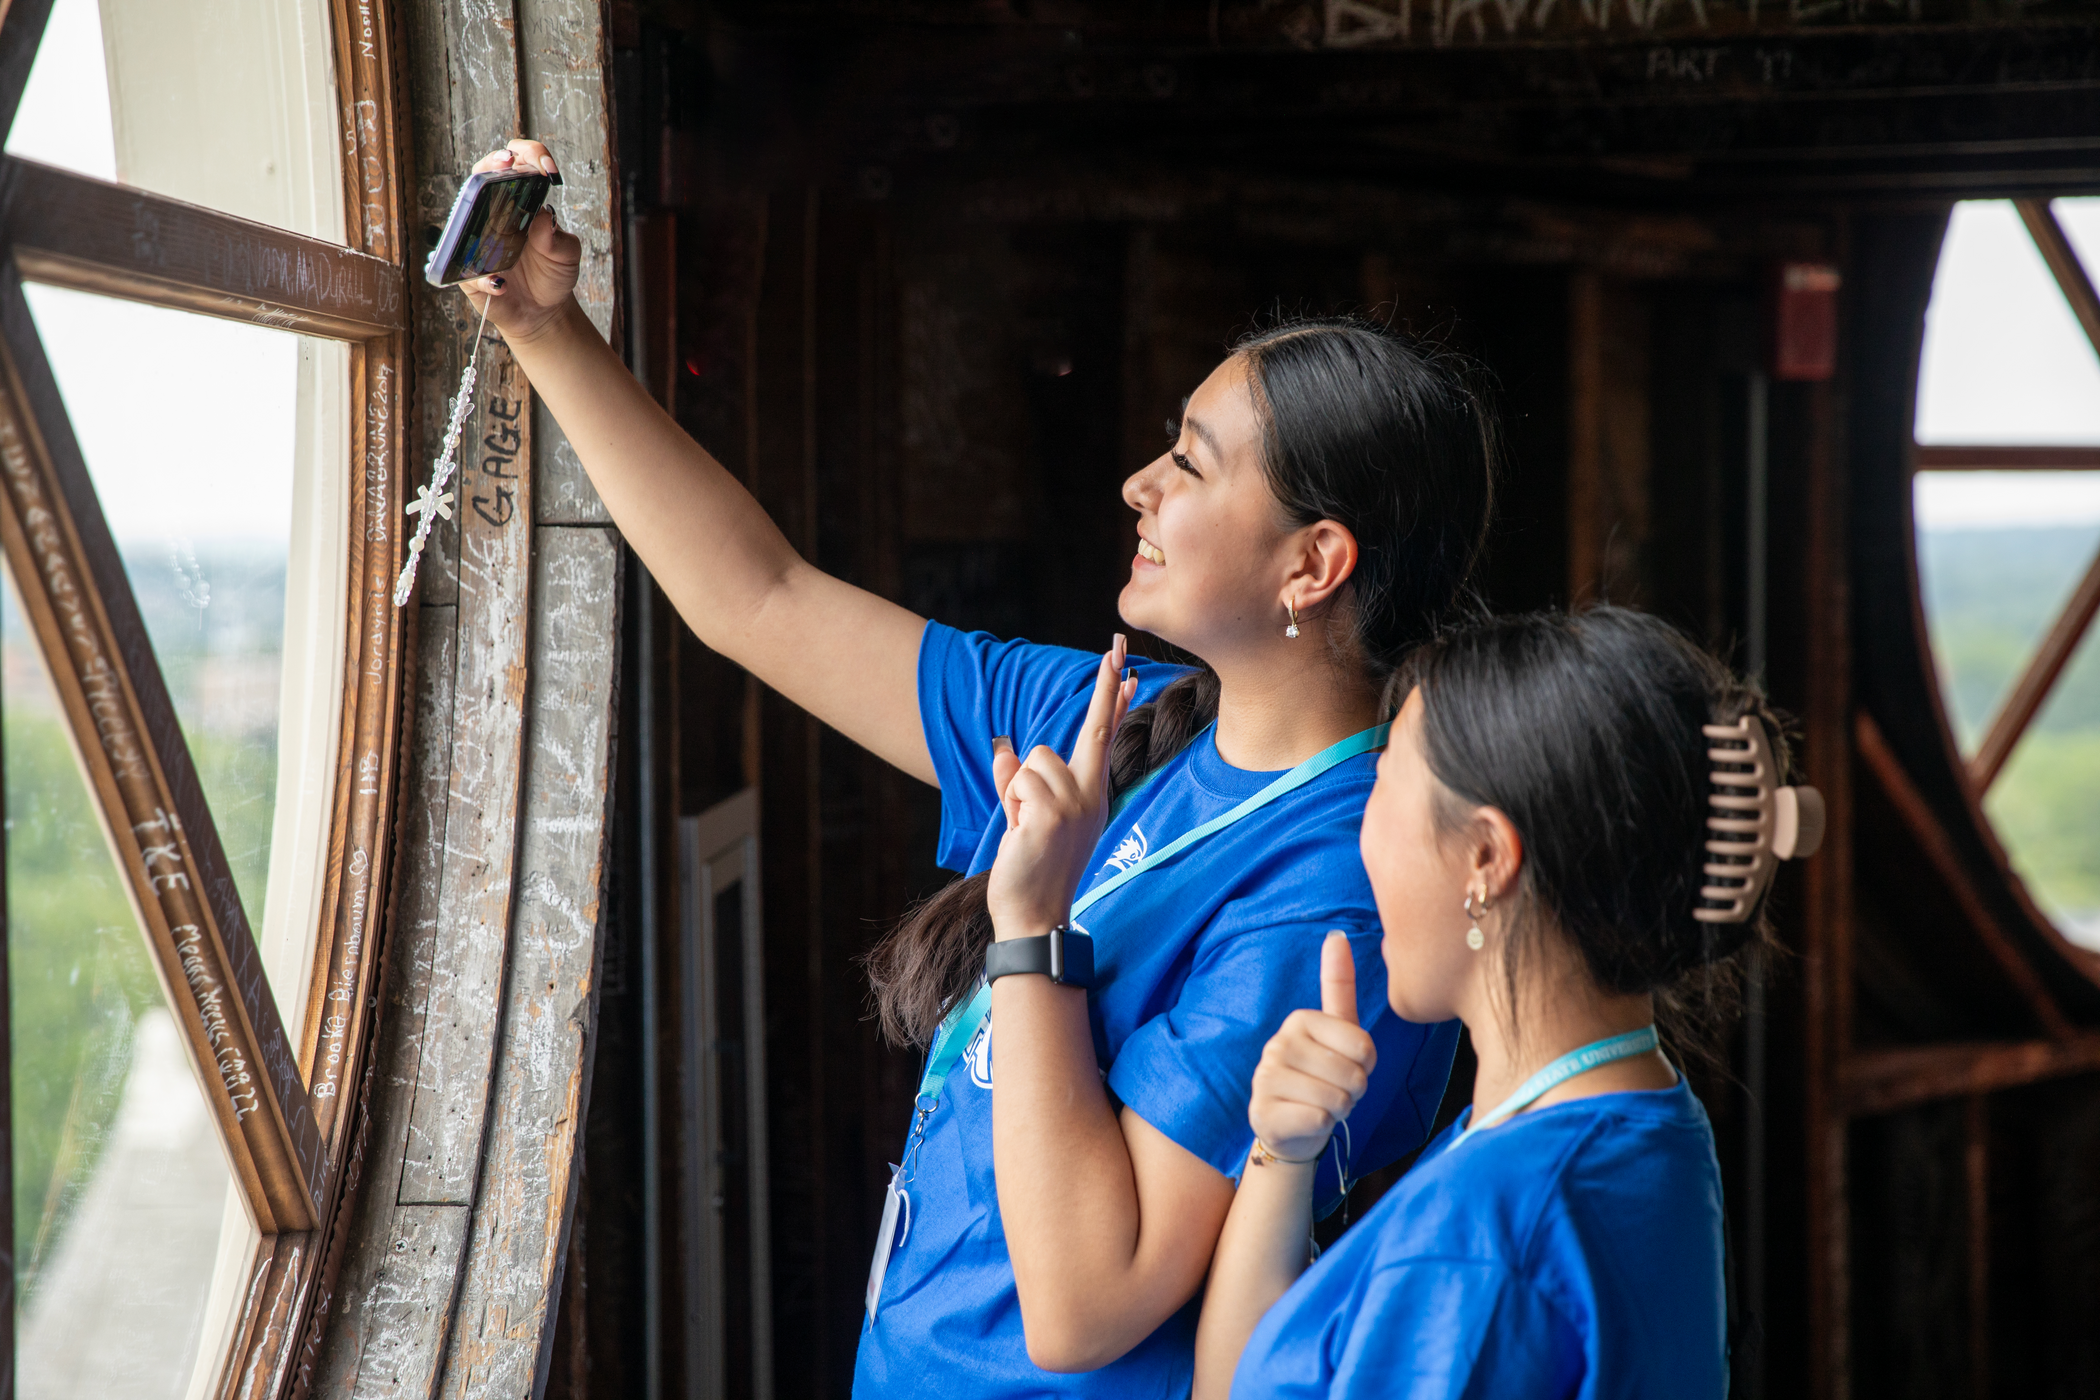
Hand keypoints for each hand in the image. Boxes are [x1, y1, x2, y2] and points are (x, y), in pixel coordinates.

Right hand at [462, 140, 582, 344]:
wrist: (542, 311)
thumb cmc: (552, 274)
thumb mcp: (566, 255)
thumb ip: (559, 239)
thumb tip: (543, 218)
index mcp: (519, 202)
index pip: (518, 164)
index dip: (530, 155)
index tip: (546, 166)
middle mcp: (492, 213)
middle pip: (483, 175)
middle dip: (493, 164)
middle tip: (508, 163)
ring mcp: (475, 238)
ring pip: (465, 215)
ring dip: (477, 213)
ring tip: (495, 220)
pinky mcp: (467, 270)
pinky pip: (468, 268)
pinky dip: (484, 278)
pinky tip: (500, 283)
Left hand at [985, 637, 1136, 941]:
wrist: (1034, 915)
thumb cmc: (1031, 869)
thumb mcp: (1027, 818)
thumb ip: (1020, 784)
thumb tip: (1007, 749)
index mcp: (1092, 795)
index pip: (1105, 738)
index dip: (1114, 702)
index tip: (1128, 669)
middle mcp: (1091, 795)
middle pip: (1096, 729)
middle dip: (1106, 685)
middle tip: (1118, 643)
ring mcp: (1076, 803)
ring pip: (1034, 760)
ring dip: (1018, 790)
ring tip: (1024, 826)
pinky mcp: (1052, 813)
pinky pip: (1018, 782)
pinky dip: (1010, 804)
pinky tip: (1021, 833)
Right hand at [1248, 934, 1377, 1162]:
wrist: (1292, 1126)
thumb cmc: (1323, 1074)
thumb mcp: (1337, 1032)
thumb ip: (1339, 985)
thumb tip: (1336, 934)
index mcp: (1300, 1019)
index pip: (1363, 1046)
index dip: (1366, 1065)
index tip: (1346, 1065)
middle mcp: (1278, 1044)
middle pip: (1352, 1075)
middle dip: (1353, 1091)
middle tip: (1333, 1090)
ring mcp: (1265, 1079)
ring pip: (1337, 1099)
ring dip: (1339, 1110)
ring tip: (1321, 1104)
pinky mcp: (1263, 1113)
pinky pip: (1319, 1120)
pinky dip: (1322, 1126)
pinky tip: (1307, 1121)